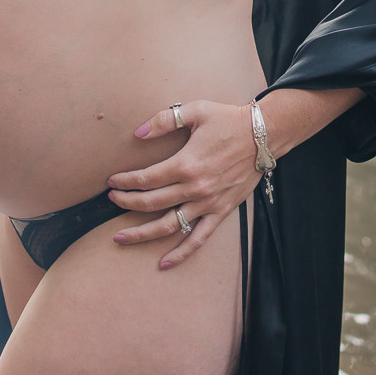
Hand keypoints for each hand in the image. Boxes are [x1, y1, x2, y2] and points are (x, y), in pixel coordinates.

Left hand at [107, 100, 261, 267]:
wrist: (263, 135)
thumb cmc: (228, 120)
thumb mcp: (196, 111)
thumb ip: (164, 120)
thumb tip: (137, 132)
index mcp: (185, 164)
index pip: (145, 179)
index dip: (124, 181)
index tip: (112, 181)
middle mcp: (194, 188)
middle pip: (150, 203)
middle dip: (126, 203)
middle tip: (112, 200)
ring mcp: (207, 203)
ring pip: (168, 226)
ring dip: (141, 234)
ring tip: (120, 238)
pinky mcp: (221, 211)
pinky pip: (198, 238)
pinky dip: (181, 253)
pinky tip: (163, 264)